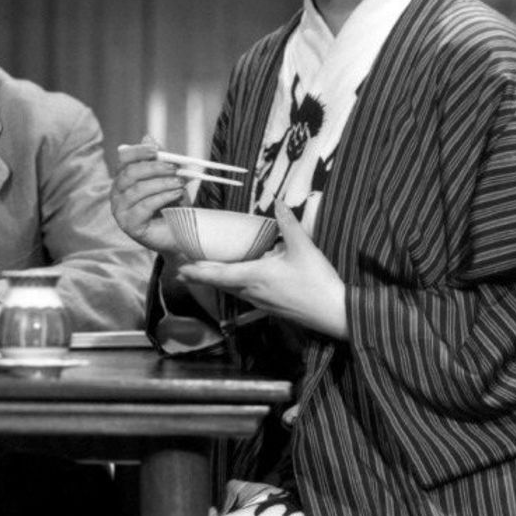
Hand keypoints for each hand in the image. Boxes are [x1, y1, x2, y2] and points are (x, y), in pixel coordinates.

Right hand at [111, 138, 188, 254]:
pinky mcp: (128, 225)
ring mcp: (120, 210)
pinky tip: (177, 194)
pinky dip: (162, 197)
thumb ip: (159, 160)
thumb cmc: (172, 205)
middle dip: (154, 168)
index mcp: (123, 179)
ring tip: (180, 183)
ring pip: (137, 190)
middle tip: (175, 168)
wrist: (180, 233)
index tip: (156, 149)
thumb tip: (148, 136)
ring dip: (162, 183)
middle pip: (130, 173)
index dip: (138, 151)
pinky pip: (143, 206)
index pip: (123, 159)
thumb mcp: (168, 178)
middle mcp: (117, 194)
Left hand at [177, 203, 347, 339]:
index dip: (198, 272)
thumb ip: (289, 223)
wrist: (334, 314)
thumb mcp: (304, 248)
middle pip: (219, 284)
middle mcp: (252, 291)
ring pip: (230, 290)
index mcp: (255, 276)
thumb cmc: (318, 282)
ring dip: (214, 282)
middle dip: (199, 277)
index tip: (180, 268)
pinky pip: (243, 295)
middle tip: (180, 270)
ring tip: (200, 274)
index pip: (218, 274)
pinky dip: (231, 286)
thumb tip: (278, 202)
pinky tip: (234, 281)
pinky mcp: (269, 307)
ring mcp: (260, 302)